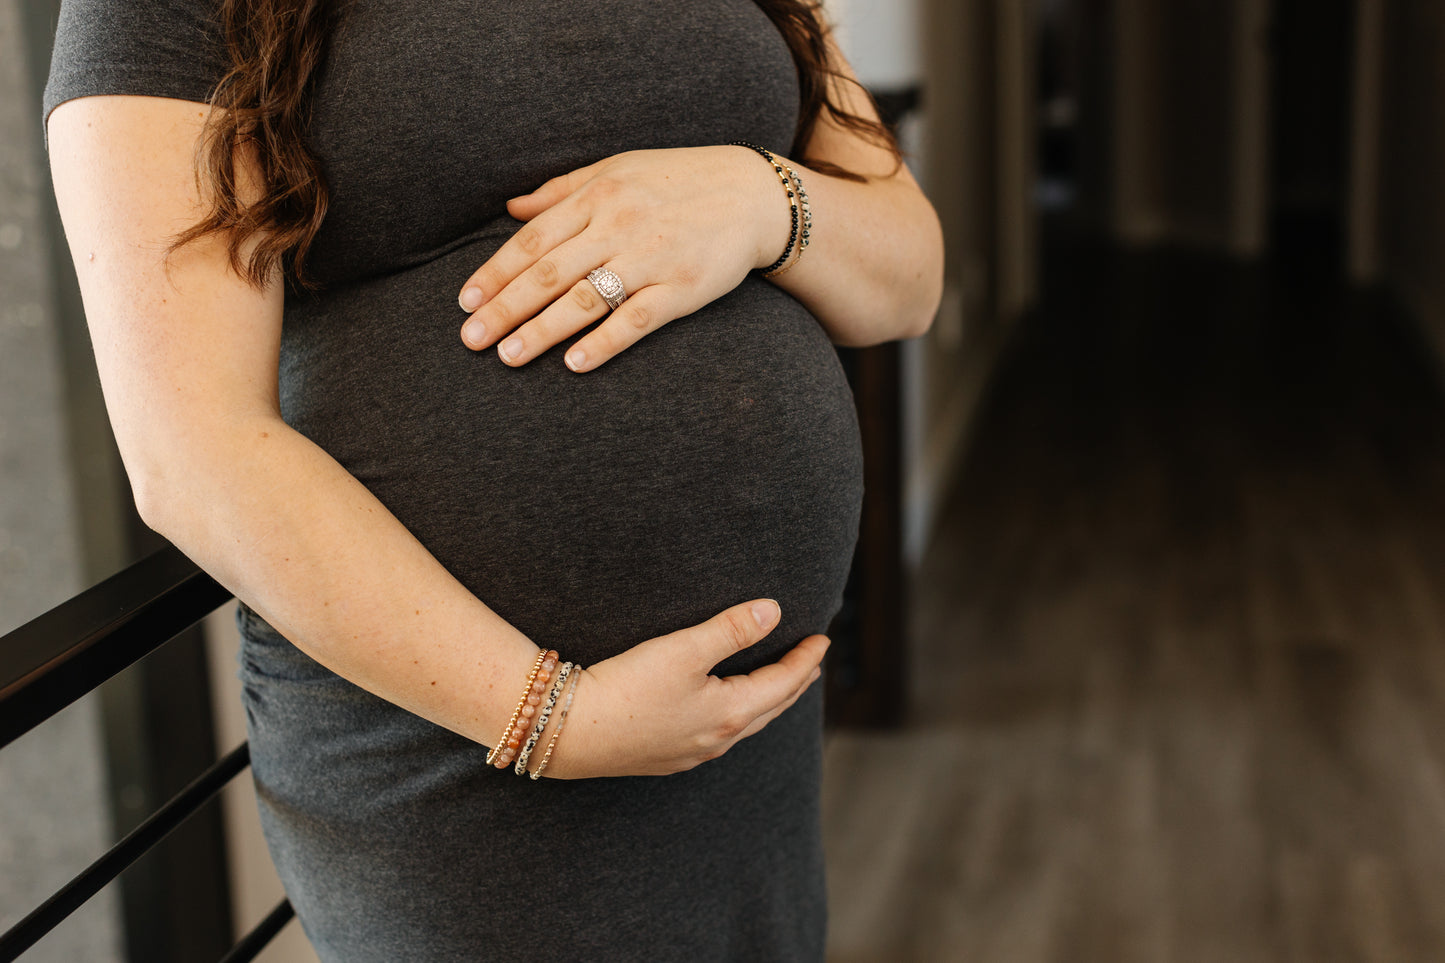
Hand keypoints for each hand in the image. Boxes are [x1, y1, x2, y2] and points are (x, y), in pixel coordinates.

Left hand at [457, 146, 791, 372]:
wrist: (753, 194)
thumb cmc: (678, 181)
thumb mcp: (617, 169)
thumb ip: (562, 190)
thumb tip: (510, 206)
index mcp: (597, 196)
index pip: (533, 239)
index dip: (496, 273)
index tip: (465, 303)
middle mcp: (619, 226)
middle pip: (549, 273)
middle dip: (505, 308)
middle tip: (471, 341)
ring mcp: (651, 258)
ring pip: (585, 299)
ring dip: (542, 331)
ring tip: (508, 357)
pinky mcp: (683, 289)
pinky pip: (636, 319)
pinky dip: (604, 342)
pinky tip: (573, 364)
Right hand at [539, 599, 828, 778]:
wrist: (570, 731)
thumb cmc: (627, 687)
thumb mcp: (684, 649)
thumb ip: (731, 630)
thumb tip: (773, 611)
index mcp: (731, 713)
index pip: (783, 683)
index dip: (805, 660)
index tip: (822, 639)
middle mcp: (718, 739)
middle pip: (771, 709)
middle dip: (794, 683)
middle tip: (810, 663)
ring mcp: (692, 753)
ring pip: (746, 726)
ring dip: (768, 702)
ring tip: (777, 685)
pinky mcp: (667, 757)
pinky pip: (720, 736)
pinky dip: (739, 716)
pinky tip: (726, 712)